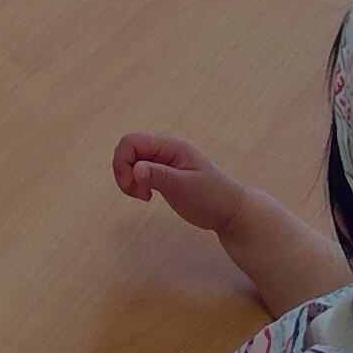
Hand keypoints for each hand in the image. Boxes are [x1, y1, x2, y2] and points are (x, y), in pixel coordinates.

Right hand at [111, 132, 248, 235]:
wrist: (229, 210)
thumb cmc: (211, 197)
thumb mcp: (185, 188)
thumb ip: (159, 176)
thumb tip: (135, 169)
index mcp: (170, 145)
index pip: (131, 142)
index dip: (123, 162)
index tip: (134, 186)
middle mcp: (164, 147)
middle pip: (127, 149)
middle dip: (124, 172)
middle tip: (138, 194)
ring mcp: (162, 158)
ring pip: (130, 160)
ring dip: (128, 178)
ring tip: (143, 196)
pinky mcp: (161, 171)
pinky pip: (137, 169)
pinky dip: (135, 182)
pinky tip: (147, 196)